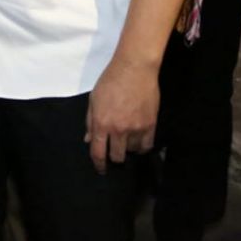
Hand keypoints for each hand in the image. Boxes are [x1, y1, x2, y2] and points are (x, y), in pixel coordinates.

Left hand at [85, 58, 159, 172]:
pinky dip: (142, 147)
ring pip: (133, 152)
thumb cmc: (110, 82)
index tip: (101, 169)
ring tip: (126, 141)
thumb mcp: (94, 100)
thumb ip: (91, 122)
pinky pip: (147, 145)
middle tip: (114, 152)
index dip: (99, 165)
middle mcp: (119, 129)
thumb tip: (89, 140)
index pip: (99, 152)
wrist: (134, 70)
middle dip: (114, 157)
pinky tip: (138, 143)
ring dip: (128, 149)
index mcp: (102, 123)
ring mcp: (136, 128)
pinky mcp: (151, 125)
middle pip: (117, 156)